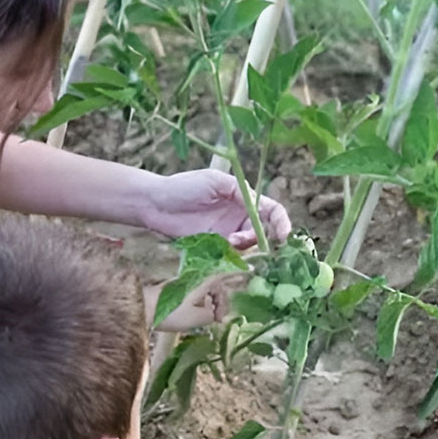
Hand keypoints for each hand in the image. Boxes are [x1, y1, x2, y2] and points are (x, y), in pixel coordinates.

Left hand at [141, 170, 291, 249]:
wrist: (154, 204)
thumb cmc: (183, 186)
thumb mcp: (214, 182)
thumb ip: (239, 192)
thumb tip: (259, 205)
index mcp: (243, 197)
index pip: (271, 210)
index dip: (281, 222)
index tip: (283, 234)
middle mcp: (239, 217)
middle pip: (264, 231)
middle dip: (261, 237)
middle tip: (245, 238)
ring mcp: (227, 233)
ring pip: (250, 245)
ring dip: (246, 246)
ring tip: (229, 242)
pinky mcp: (215, 248)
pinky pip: (233, 256)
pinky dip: (234, 256)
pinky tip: (224, 249)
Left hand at [154, 272, 248, 331]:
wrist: (143, 308)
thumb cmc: (172, 312)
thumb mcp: (197, 318)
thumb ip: (211, 315)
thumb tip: (212, 313)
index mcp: (203, 281)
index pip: (222, 281)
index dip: (225, 299)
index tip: (222, 317)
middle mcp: (194, 278)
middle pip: (213, 286)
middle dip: (218, 304)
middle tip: (216, 320)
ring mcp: (183, 283)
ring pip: (203, 291)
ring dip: (208, 305)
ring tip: (205, 320)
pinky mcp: (174, 289)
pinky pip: (193, 293)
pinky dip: (197, 304)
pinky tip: (193, 316)